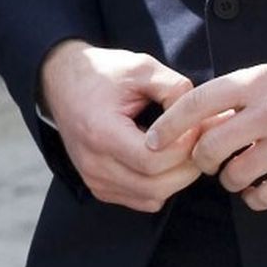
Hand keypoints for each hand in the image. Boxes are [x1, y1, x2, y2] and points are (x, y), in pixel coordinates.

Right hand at [38, 40, 201, 211]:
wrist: (65, 83)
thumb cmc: (104, 74)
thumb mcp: (142, 67)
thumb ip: (174, 88)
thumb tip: (201, 116)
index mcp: (101, 133)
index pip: (153, 160)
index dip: (185, 144)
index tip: (198, 122)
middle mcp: (94, 164)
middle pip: (156, 185)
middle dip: (189, 163)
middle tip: (202, 136)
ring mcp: (95, 180)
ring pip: (153, 197)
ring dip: (180, 176)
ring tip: (188, 144)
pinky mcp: (101, 187)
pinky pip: (144, 199)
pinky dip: (164, 184)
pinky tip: (170, 157)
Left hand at [145, 60, 266, 210]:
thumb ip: (239, 96)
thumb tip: (197, 122)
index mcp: (257, 82)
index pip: (197, 102)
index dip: (168, 126)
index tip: (151, 143)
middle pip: (209, 148)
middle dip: (203, 161)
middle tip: (212, 161)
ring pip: (233, 176)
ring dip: (231, 180)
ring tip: (243, 172)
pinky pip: (262, 197)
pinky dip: (255, 197)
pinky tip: (262, 186)